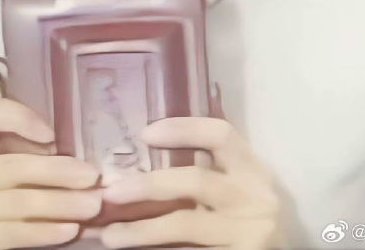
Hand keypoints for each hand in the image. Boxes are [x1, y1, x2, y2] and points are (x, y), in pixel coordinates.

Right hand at [0, 96, 101, 249]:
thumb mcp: (3, 173)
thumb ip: (22, 155)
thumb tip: (64, 148)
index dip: (17, 119)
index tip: (51, 133)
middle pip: (14, 167)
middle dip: (58, 170)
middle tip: (93, 176)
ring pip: (19, 202)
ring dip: (61, 203)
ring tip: (92, 205)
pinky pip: (13, 234)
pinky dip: (44, 231)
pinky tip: (70, 230)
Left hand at [100, 117, 284, 249]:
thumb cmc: (249, 215)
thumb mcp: (240, 184)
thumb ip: (211, 166)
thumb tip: (148, 145)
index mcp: (252, 168)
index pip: (220, 135)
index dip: (183, 128)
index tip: (145, 133)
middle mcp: (254, 196)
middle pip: (196, 180)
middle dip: (148, 185)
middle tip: (111, 192)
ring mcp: (251, 232)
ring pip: (186, 225)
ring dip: (142, 230)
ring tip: (109, 235)